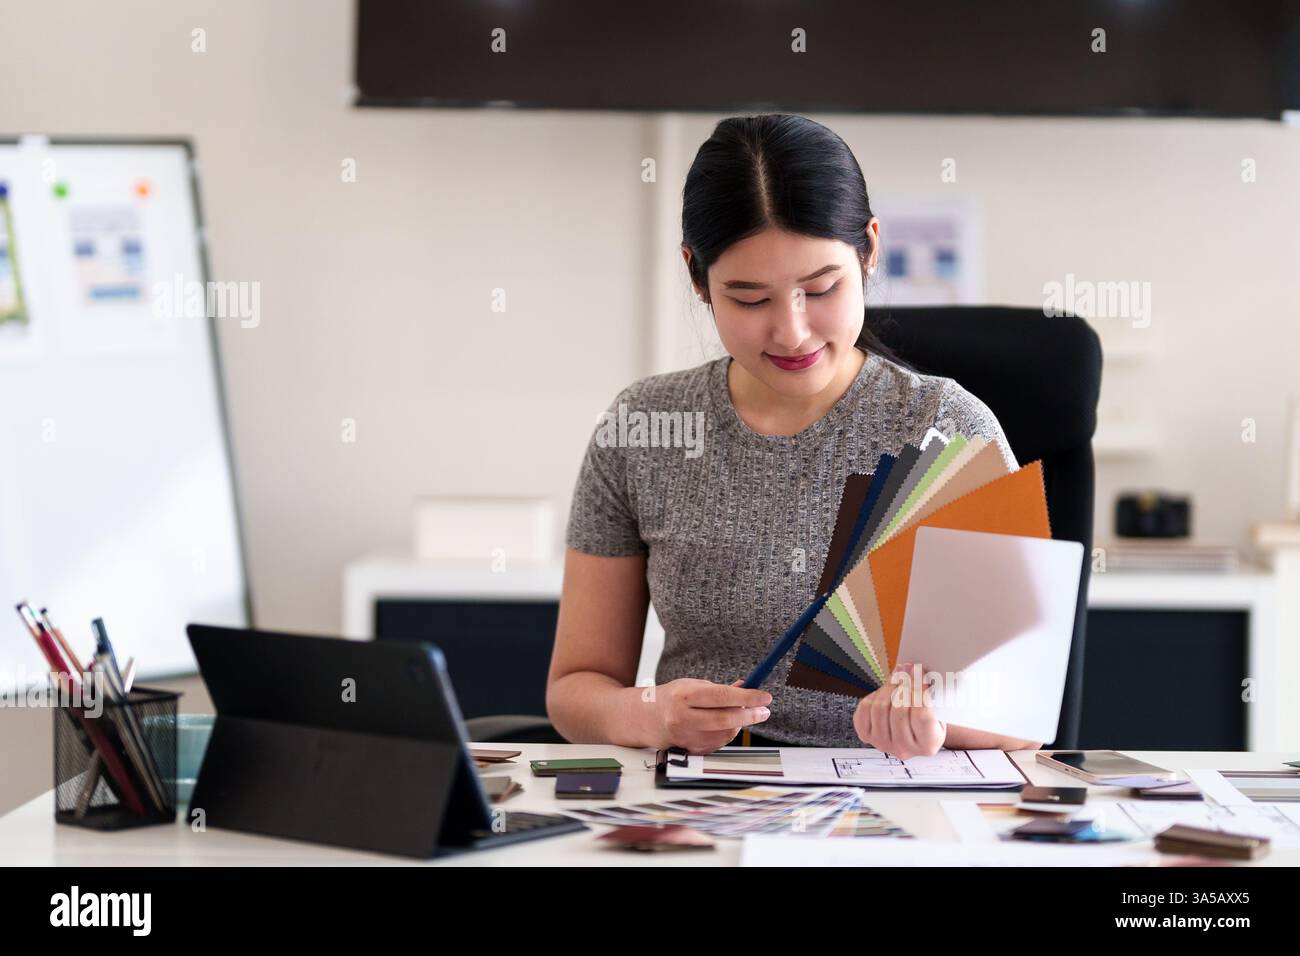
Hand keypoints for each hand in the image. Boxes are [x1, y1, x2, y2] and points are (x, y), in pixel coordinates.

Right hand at [649, 678, 771, 753]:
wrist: (647, 718)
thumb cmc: (673, 697)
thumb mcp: (694, 685)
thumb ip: (720, 689)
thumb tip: (748, 688)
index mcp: (684, 695)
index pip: (722, 696)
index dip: (747, 698)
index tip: (765, 697)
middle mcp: (683, 717)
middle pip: (726, 719)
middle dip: (750, 715)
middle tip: (764, 710)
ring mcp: (685, 737)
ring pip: (725, 734)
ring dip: (740, 725)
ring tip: (742, 714)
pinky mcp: (689, 750)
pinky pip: (718, 743)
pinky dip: (728, 733)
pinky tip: (725, 725)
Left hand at [852, 661, 945, 759]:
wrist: (913, 734)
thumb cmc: (928, 720)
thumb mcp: (939, 711)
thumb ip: (932, 694)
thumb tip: (918, 671)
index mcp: (928, 745)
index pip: (922, 716)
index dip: (920, 690)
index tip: (920, 672)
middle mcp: (904, 749)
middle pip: (899, 711)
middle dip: (903, 684)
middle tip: (907, 669)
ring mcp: (883, 743)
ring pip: (880, 707)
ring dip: (889, 686)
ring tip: (898, 676)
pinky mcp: (866, 735)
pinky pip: (865, 708)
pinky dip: (874, 694)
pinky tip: (885, 690)